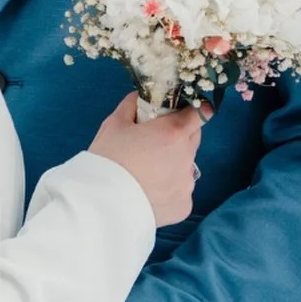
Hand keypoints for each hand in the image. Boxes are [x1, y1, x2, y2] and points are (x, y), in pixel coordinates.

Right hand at [89, 93, 207, 225]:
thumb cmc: (107, 160)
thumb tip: (140, 96)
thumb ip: (132, 105)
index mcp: (173, 132)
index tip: (179, 114)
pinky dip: (170, 190)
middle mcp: (187, 157)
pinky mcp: (184, 205)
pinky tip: (149, 192)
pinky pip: (181, 191)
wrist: (101, 204)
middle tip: (153, 144)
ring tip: (147, 173)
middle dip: (179, 137)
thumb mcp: (113, 124)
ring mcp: (187, 184)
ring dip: (174, 165)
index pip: (199, 114)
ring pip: (186, 167)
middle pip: (193, 139)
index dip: (189, 112)